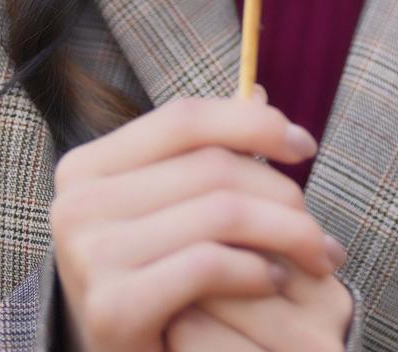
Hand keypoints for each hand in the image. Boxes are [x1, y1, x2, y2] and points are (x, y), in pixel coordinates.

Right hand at [51, 91, 343, 351]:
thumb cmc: (154, 280)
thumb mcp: (170, 211)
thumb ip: (205, 154)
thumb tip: (258, 91)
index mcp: (86, 167)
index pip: (184, 119)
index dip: (254, 123)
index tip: (306, 145)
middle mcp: (76, 205)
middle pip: (212, 168)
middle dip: (284, 194)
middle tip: (320, 230)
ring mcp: (89, 255)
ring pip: (221, 213)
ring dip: (287, 235)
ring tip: (314, 258)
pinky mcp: (113, 307)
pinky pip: (209, 265)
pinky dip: (257, 271)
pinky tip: (276, 282)